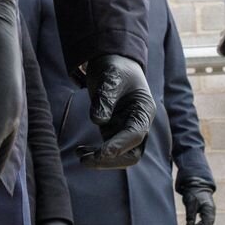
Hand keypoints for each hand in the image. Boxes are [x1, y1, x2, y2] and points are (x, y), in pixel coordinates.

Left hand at [76, 53, 152, 169]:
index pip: (136, 134)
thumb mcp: (111, 76)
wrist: (113, 63)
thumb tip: (98, 121)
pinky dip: (94, 153)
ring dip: (101, 160)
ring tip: (80, 155)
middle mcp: (138, 124)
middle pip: (132, 153)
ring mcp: (125, 130)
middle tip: (87, 159)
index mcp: (144, 111)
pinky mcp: (113, 131)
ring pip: (119, 156)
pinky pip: (107, 151)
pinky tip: (79, 151)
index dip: (119, 145)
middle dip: (111, 160)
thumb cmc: (116, 68)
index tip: (101, 152)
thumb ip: (106, 96)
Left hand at [181, 185, 216, 224]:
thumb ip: (190, 216)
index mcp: (209, 209)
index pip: (207, 223)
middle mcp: (210, 211)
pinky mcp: (205, 211)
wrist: (196, 184)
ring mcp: (208, 211)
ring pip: (205, 223)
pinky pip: (203, 221)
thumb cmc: (193, 193)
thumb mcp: (190, 204)